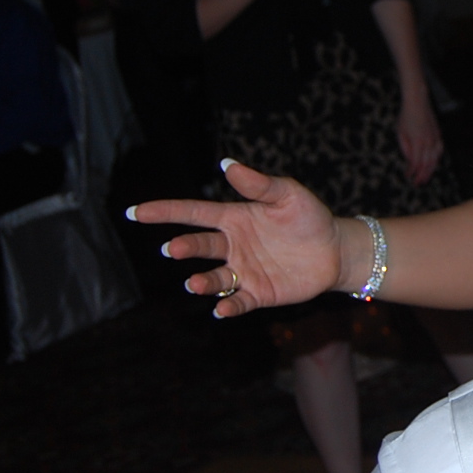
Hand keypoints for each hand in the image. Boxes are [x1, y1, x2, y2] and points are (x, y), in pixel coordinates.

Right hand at [128, 159, 344, 318]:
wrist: (336, 249)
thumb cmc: (309, 217)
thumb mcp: (287, 194)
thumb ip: (258, 183)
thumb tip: (226, 164)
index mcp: (234, 218)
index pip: (193, 214)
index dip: (165, 213)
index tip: (136, 213)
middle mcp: (233, 245)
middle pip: (201, 246)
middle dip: (184, 247)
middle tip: (172, 249)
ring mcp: (244, 271)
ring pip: (214, 278)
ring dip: (202, 282)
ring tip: (193, 283)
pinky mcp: (259, 293)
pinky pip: (238, 301)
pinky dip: (228, 306)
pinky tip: (221, 309)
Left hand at [396, 90, 444, 187]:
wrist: (418, 101)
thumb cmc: (406, 116)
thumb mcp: (400, 133)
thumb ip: (406, 148)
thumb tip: (410, 161)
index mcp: (418, 142)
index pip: (416, 162)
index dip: (412, 172)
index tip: (408, 177)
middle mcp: (429, 142)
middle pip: (427, 164)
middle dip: (422, 175)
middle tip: (418, 183)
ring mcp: (435, 138)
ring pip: (435, 159)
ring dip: (430, 170)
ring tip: (425, 178)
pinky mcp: (438, 135)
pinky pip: (439, 151)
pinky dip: (436, 160)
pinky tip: (433, 164)